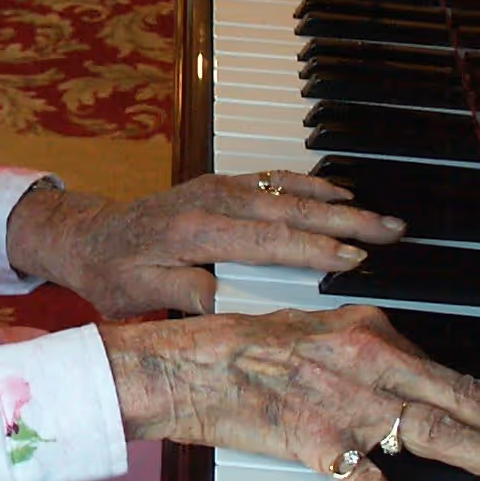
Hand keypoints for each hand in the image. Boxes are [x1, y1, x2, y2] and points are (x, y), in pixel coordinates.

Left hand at [7, 171, 406, 317]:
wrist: (88, 237)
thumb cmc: (113, 273)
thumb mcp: (140, 294)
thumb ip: (184, 294)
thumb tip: (227, 299)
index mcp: (195, 231)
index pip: (267, 240)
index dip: (313, 250)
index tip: (354, 259)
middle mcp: (211, 201)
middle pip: (289, 210)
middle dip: (345, 221)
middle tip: (391, 230)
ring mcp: (217, 188)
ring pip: (288, 192)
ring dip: (337, 203)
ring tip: (381, 215)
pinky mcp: (220, 185)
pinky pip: (273, 180)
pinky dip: (310, 184)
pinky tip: (340, 193)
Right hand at [98, 302, 479, 480]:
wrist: (185, 364)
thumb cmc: (239, 349)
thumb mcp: (316, 331)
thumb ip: (367, 353)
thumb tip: (411, 381)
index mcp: (371, 332)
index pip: (454, 375)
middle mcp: (369, 360)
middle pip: (463, 403)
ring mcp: (346, 401)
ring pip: (438, 433)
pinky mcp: (315, 439)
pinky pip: (367, 480)